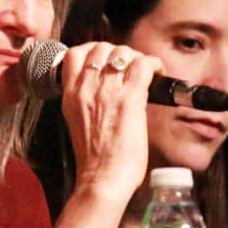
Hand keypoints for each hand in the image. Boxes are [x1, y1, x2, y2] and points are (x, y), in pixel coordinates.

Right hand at [59, 42, 161, 208]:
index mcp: (71, 95)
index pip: (74, 54)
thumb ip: (87, 102)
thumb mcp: (78, 122)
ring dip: (135, 57)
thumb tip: (105, 89)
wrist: (102, 179)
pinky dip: (154, 64)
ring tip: (143, 71)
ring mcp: (107, 92)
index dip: (93, 50)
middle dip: (117, 52)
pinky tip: (157, 73)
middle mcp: (86, 89)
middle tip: (129, 66)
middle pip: (100, 47)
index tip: (106, 59)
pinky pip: (143, 65)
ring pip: (122, 52)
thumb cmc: (94, 160)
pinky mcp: (130, 99)